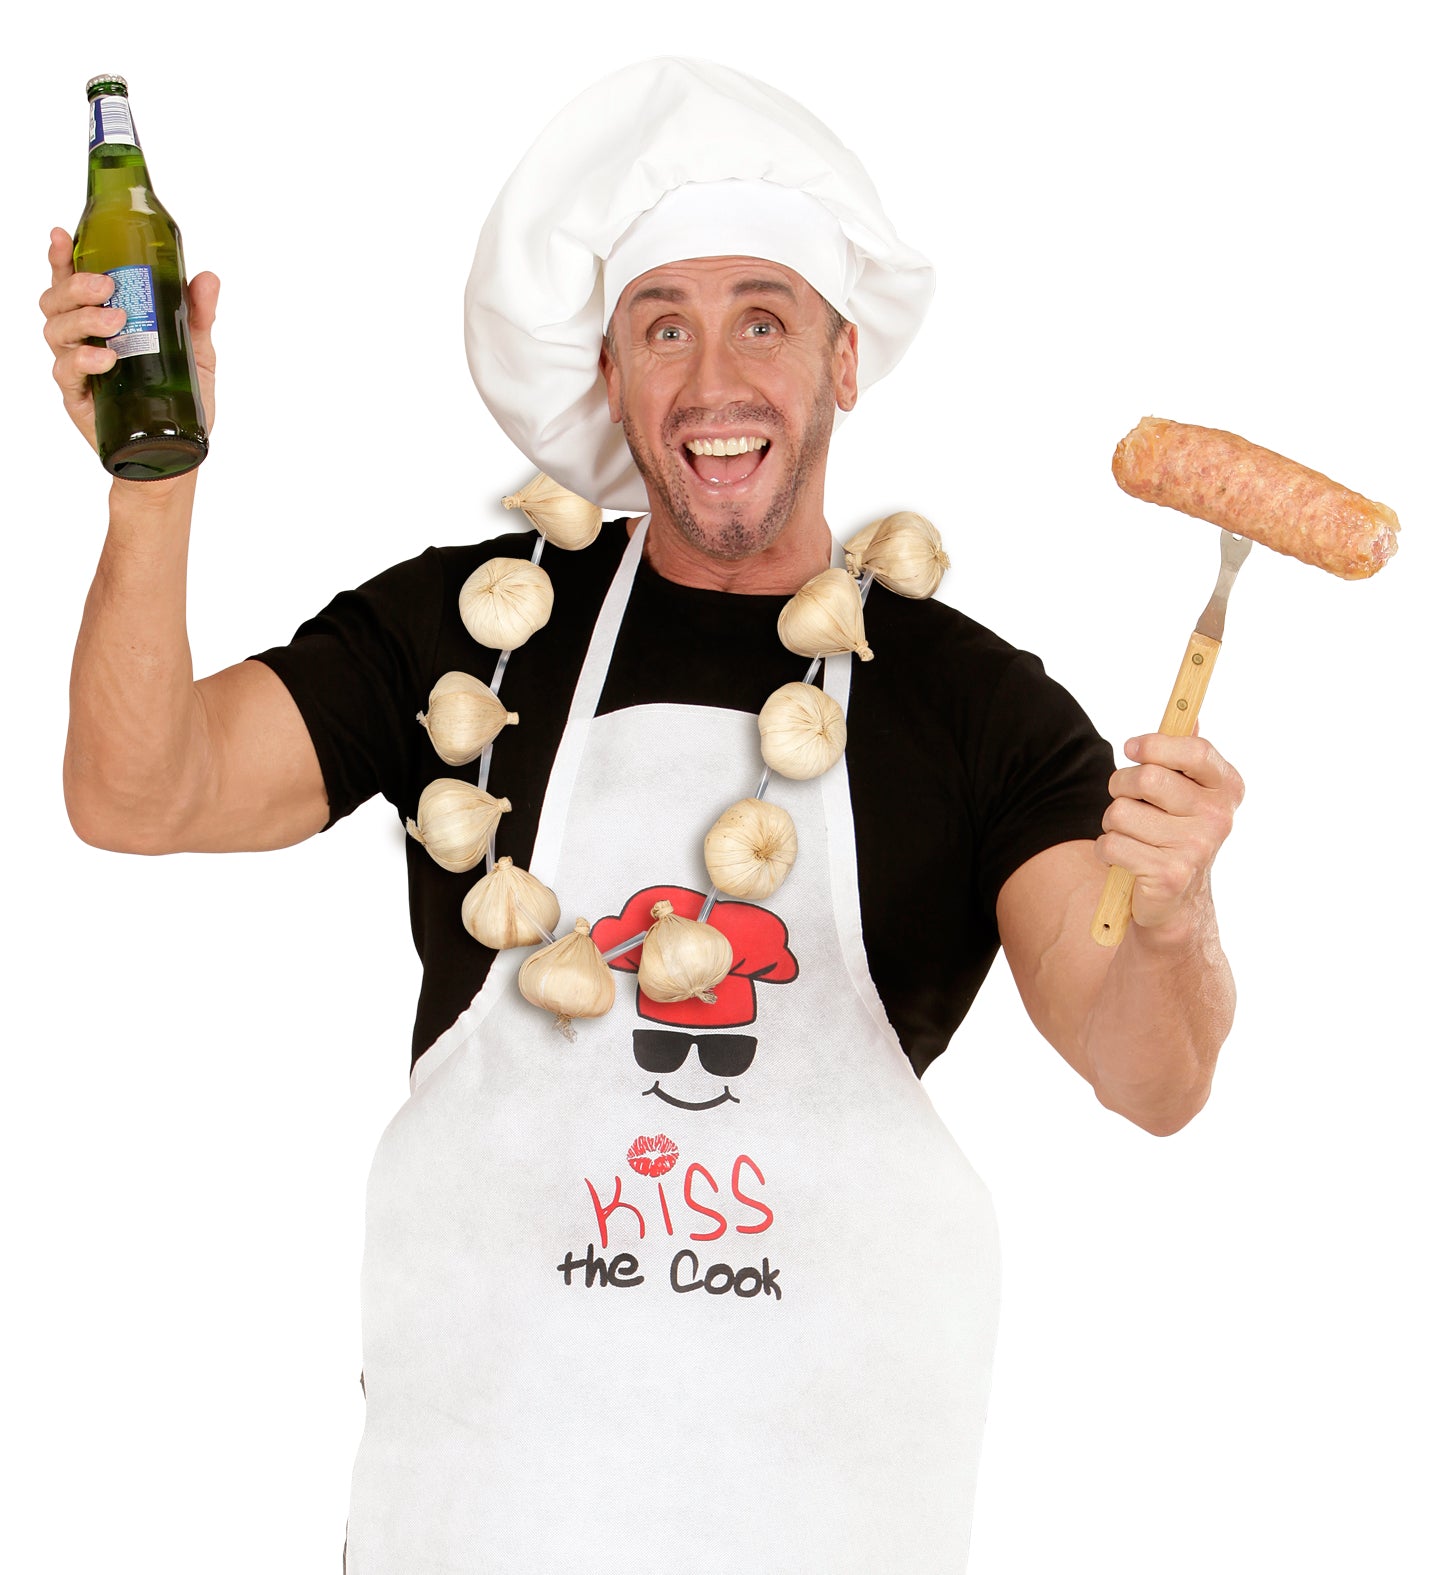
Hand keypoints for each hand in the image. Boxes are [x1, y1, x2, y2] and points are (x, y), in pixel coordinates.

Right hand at [39, 226, 219, 453]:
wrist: (178, 449)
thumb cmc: (182, 396)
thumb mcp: (197, 350)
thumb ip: (199, 314)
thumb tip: (207, 277)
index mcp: (101, 319)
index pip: (71, 282)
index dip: (62, 257)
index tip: (63, 235)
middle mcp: (82, 338)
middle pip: (55, 300)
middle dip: (75, 285)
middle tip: (107, 287)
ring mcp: (77, 367)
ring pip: (55, 330)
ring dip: (82, 318)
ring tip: (116, 322)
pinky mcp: (78, 396)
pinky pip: (66, 371)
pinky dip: (84, 359)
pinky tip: (105, 358)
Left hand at [1097, 733, 1244, 934]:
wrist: (1176, 901)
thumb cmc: (1173, 834)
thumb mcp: (1186, 791)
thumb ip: (1184, 754)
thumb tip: (1189, 714)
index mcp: (1226, 789)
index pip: (1195, 750)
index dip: (1157, 744)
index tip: (1133, 747)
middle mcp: (1218, 818)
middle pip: (1146, 778)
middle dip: (1121, 787)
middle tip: (1129, 802)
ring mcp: (1196, 847)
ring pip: (1120, 812)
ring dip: (1112, 824)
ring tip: (1132, 837)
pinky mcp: (1169, 875)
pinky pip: (1111, 844)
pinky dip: (1107, 851)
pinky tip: (1126, 860)